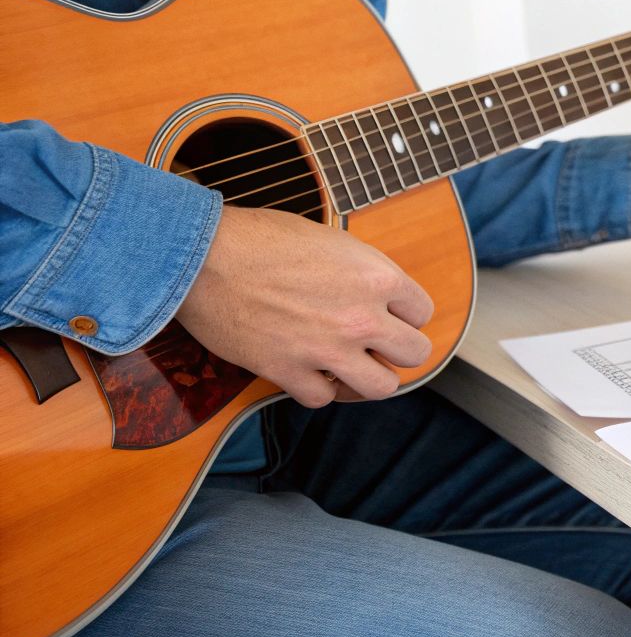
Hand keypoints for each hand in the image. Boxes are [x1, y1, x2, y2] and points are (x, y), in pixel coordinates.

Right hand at [174, 206, 434, 406]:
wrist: (203, 256)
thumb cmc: (260, 238)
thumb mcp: (330, 240)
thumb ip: (361, 272)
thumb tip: (376, 294)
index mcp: (378, 277)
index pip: (422, 312)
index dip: (405, 314)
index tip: (388, 314)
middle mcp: (362, 316)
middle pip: (415, 353)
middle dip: (397, 349)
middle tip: (375, 344)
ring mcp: (328, 348)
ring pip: (382, 387)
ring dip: (368, 378)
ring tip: (351, 366)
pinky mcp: (289, 371)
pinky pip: (323, 398)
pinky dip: (317, 389)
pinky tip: (308, 371)